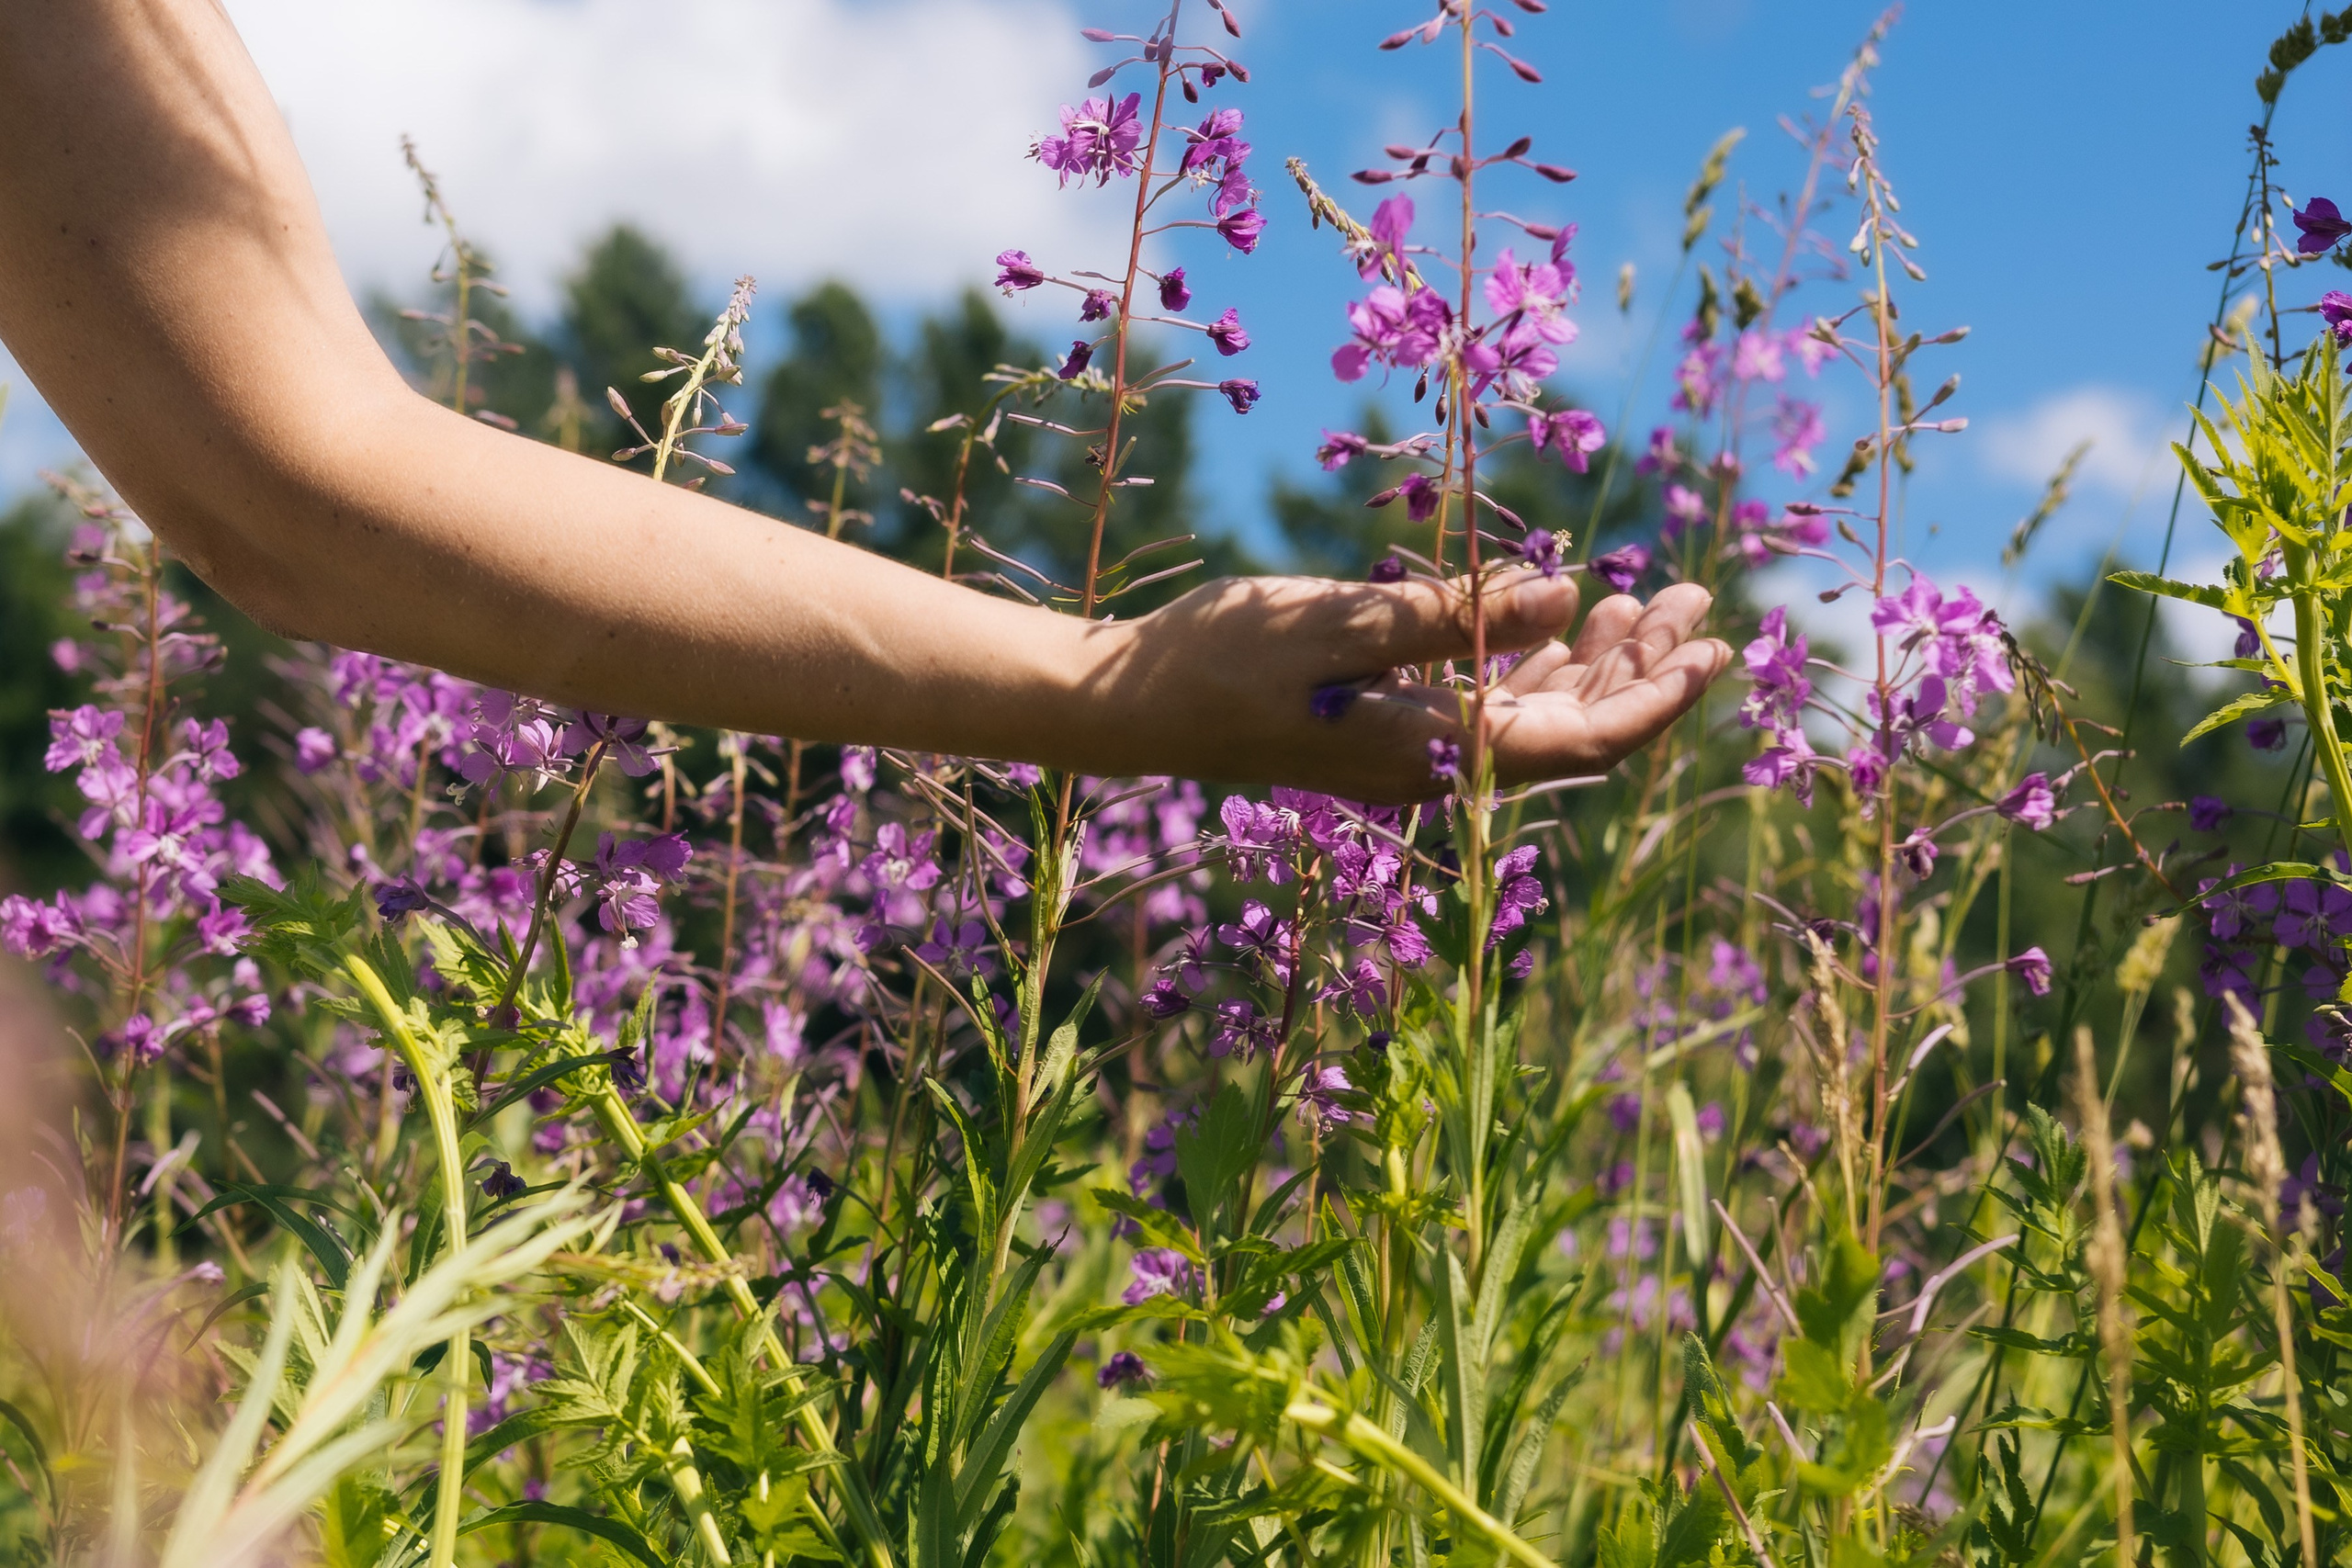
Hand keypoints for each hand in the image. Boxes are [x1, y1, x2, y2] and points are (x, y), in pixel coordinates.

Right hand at [1088, 570, 1732, 801]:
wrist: (1125, 704)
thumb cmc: (1219, 657)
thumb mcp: (1340, 624)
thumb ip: (1457, 616)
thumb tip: (1571, 597)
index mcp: (1434, 752)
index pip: (1584, 742)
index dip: (1658, 698)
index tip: (1713, 646)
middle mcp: (1436, 765)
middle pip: (1574, 729)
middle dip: (1644, 667)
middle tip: (1699, 596)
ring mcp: (1410, 747)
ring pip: (1535, 714)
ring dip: (1597, 659)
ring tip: (1651, 598)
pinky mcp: (1383, 723)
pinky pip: (1487, 703)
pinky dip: (1535, 661)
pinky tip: (1564, 618)